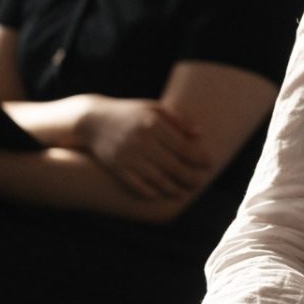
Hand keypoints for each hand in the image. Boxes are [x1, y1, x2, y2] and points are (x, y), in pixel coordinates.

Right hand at [77, 96, 211, 201]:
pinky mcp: (117, 168)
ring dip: (174, 189)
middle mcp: (141, 141)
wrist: (93, 122)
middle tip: (201, 183)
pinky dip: (152, 193)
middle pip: (173, 166)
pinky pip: (138, 186)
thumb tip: (200, 134)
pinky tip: (162, 195)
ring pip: (157, 179)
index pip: (183, 146)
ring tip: (185, 193)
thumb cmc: (129, 113)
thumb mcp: (153, 107)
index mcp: (152, 124)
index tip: (209, 163)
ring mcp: (128, 156)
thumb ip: (178, 119)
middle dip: (190, 177)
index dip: (199, 157)